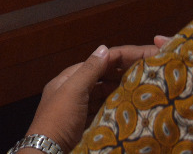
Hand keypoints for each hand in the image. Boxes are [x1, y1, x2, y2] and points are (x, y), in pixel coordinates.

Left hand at [23, 37, 168, 150]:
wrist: (48, 152)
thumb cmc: (59, 119)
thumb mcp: (73, 91)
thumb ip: (89, 71)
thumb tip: (104, 49)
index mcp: (66, 79)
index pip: (94, 63)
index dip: (116, 58)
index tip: (139, 56)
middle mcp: (71, 92)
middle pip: (98, 78)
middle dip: (119, 74)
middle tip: (144, 72)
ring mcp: (77, 110)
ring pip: (101, 95)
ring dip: (118, 91)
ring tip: (139, 88)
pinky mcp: (83, 125)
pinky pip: (101, 111)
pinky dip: (113, 107)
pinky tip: (126, 107)